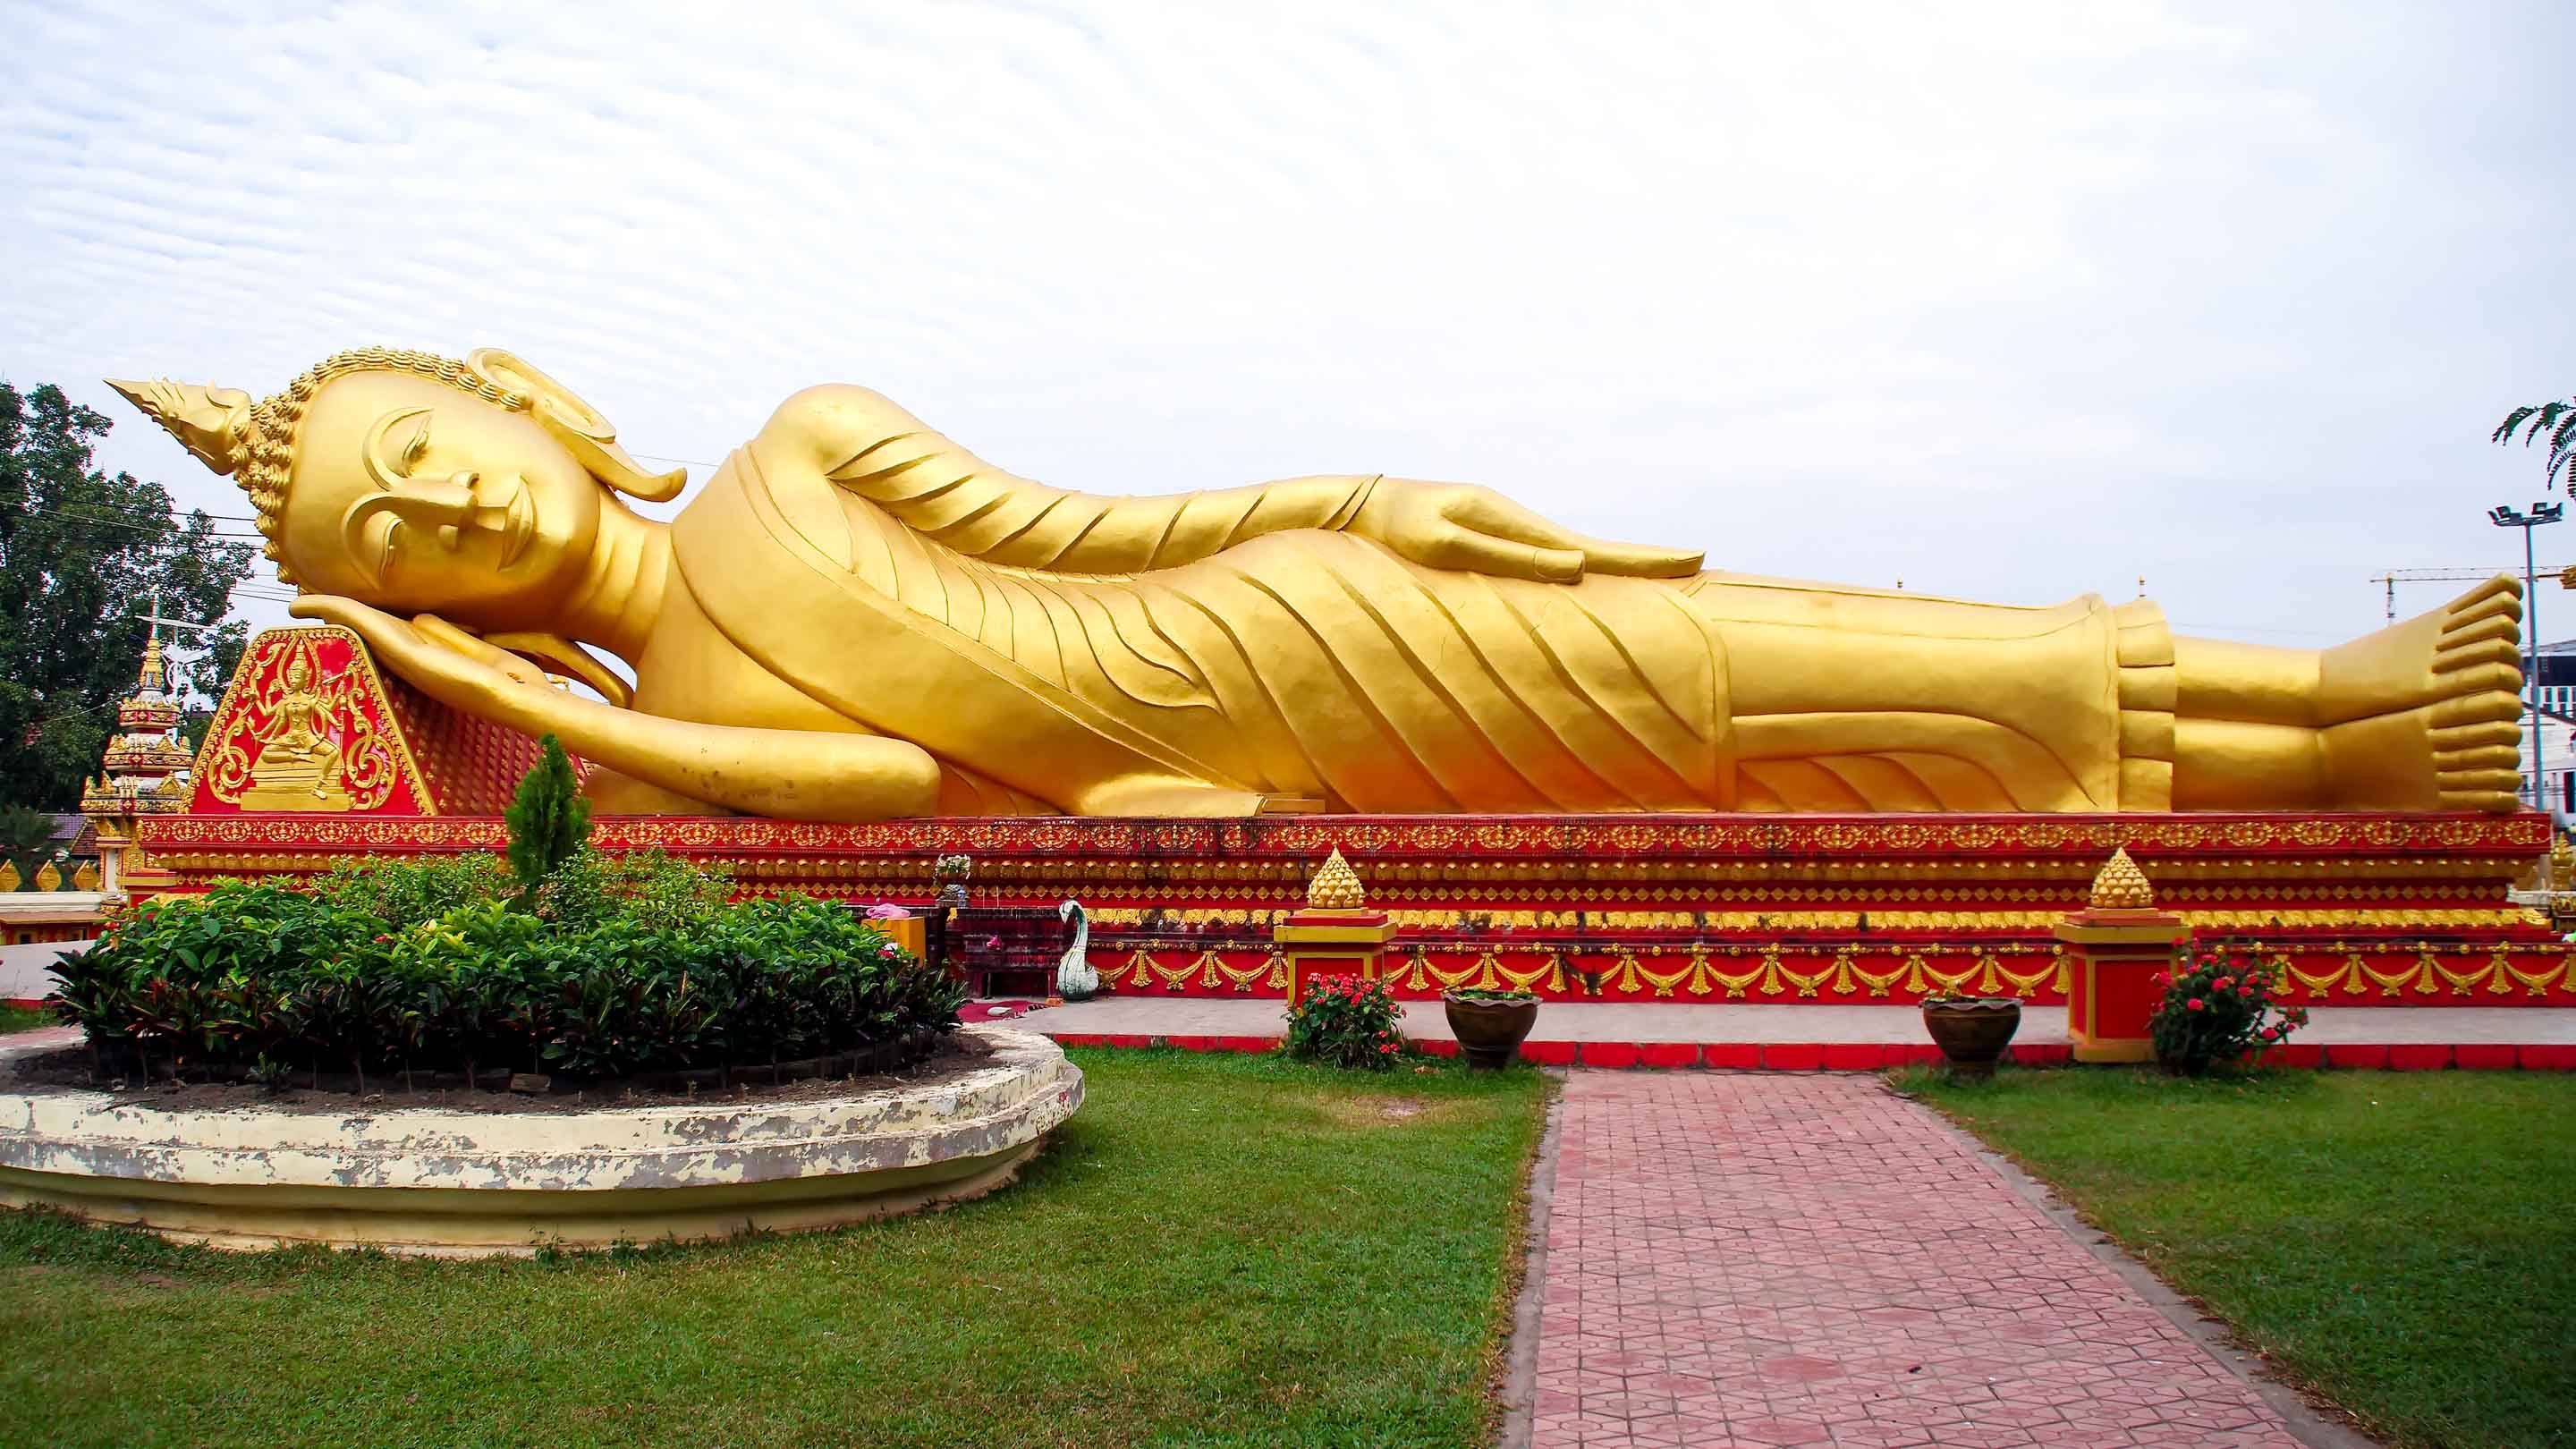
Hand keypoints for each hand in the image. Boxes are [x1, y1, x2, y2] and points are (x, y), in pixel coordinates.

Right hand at [289, 596, 556, 723]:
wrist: (525, 701)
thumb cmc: (508, 681)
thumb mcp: (476, 650)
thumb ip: (446, 634)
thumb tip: (415, 617)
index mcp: (423, 660)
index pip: (381, 633)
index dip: (353, 618)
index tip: (327, 607)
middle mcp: (409, 664)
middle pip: (363, 633)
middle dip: (331, 618)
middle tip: (297, 606)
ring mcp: (408, 663)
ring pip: (362, 630)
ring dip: (330, 615)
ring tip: (298, 605)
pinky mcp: (413, 660)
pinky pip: (374, 631)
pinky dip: (347, 615)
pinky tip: (324, 606)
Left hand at [1349, 480, 1702, 582]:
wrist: (1361, 502)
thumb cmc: (1397, 530)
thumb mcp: (1448, 546)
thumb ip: (1509, 557)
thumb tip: (1575, 566)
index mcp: (1515, 523)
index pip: (1591, 549)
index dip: (1642, 560)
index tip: (1694, 559)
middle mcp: (1518, 521)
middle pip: (1592, 546)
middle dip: (1643, 560)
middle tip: (1698, 561)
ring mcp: (1506, 527)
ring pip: (1572, 549)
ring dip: (1616, 563)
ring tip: (1659, 570)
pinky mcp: (1490, 535)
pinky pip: (1546, 553)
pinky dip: (1578, 562)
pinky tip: (1588, 572)